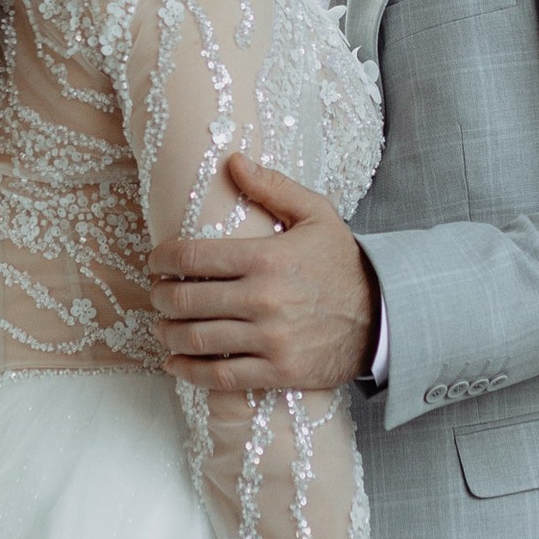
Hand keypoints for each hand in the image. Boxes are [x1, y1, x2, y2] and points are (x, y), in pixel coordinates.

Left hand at [148, 157, 377, 393]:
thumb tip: (232, 161)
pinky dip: (190, 371)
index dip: (163, 259)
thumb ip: (273, 187)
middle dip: (161, 296)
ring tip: (163, 327)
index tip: (156, 262)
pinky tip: (176, 363)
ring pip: (198, 339)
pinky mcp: (279, 371)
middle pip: (187, 300)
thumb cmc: (343, 264)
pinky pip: (222, 377)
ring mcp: (270, 339)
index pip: (194, 257)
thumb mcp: (317, 215)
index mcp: (267, 258)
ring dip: (169, 333)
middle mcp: (264, 299)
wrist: (382, 317)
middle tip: (157, 293)